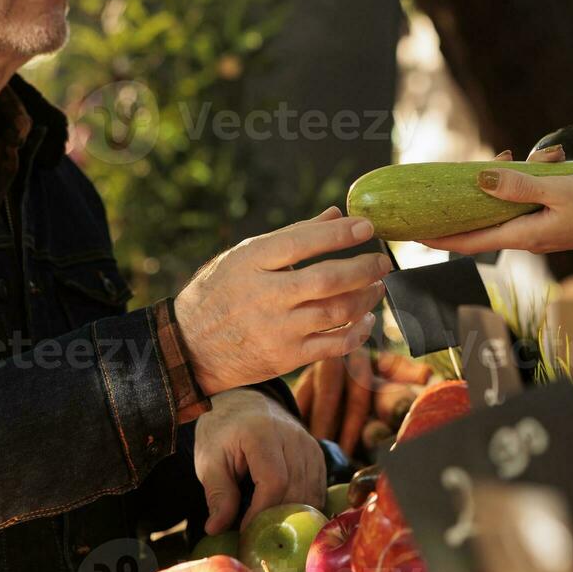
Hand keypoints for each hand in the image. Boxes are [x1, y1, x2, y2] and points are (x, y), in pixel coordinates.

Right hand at [175, 207, 390, 395]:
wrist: (190, 347)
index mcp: (251, 262)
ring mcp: (276, 330)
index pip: (302, 242)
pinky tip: (365, 320)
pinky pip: (333, 345)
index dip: (338, 234)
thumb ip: (293, 235)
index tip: (367, 227)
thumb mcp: (245, 255)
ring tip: (376, 287)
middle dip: (363, 268)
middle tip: (383, 261)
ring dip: (366, 298)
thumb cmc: (221, 292)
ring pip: (336, 312)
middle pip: (326, 279)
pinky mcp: (285, 358)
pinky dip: (357, 332)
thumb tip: (336, 213)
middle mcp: (264, 296)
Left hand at [195, 388, 325, 534]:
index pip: (274, 481)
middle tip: (258, 538)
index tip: (245, 532)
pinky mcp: (317, 454)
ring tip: (270, 530)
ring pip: (311, 493)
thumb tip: (216, 529)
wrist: (243, 403)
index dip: (262, 512)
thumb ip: (217, 494)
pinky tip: (286, 518)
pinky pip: (318, 489)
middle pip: (296, 490)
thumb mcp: (209, 460)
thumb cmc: (223, 432)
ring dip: (292, 517)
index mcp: (262, 434)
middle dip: (277, 520)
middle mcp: (292, 437)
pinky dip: (304, 508)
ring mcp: (309, 444)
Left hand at [420, 145, 572, 254]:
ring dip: (494, 187)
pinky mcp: (550, 221)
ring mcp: (538, 230)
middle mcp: (526, 237)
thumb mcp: (559, 190)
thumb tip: (481, 178)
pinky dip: (517, 184)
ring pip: (502, 209)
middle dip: (462, 204)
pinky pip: (522, 204)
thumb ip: (519, 185)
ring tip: (502, 157)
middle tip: (444, 185)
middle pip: (481, 224)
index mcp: (523, 234)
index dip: (440, 238)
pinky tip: (527, 161)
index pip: (470, 241)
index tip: (414, 234)